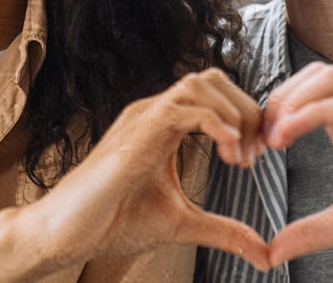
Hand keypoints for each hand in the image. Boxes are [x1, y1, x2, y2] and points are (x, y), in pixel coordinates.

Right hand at [12, 68, 274, 271]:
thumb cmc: (111, 222)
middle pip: (213, 78)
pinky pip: (183, 107)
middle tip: (257, 152)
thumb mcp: (182, 225)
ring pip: (200, 83)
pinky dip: (215, 123)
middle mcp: (153, 113)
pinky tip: (230, 151)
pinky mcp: (136, 132)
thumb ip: (224, 232)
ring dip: (233, 114)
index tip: (259, 154)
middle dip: (246, 110)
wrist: (67, 234)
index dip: (245, 116)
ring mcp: (143, 118)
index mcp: (163, 125)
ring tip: (241, 156)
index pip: (215, 94)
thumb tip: (264, 253)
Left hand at [261, 62, 332, 264]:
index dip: (270, 115)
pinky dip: (312, 112)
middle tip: (256, 142)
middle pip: (310, 75)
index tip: (250, 150)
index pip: (302, 96)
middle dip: (275, 101)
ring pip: (328, 77)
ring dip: (291, 100)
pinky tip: (288, 136)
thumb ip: (310, 233)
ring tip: (272, 138)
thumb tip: (271, 253)